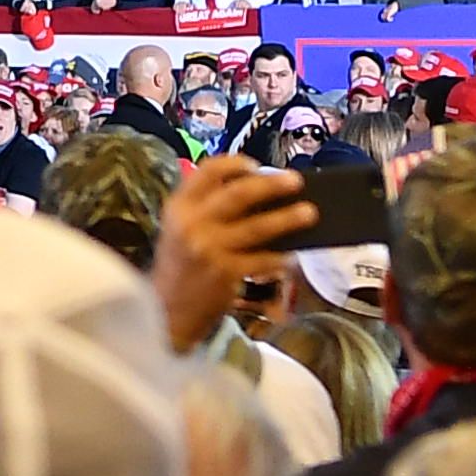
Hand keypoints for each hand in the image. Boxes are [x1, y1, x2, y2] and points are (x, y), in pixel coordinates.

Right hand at [150, 158, 311, 345]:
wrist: (166, 311)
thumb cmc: (179, 267)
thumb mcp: (179, 229)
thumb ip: (205, 208)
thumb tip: (253, 190)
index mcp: (179, 206)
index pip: (207, 172)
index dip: (234, 164)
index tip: (255, 166)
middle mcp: (192, 223)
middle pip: (238, 194)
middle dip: (271, 185)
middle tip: (295, 181)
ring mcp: (210, 248)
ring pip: (257, 227)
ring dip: (287, 219)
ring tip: (309, 213)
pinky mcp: (226, 272)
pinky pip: (262, 259)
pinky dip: (280, 257)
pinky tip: (291, 256)